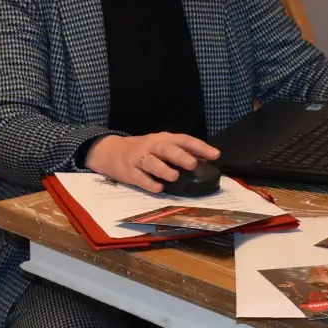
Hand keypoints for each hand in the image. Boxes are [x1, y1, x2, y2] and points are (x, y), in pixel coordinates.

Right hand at [85, 132, 220, 193]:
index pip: (183, 140)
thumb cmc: (144, 150)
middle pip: (166, 148)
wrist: (111, 151)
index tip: (215, 155)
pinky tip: (159, 188)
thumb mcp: (162, 145)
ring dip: (163, 169)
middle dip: (179, 156)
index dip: (200, 147)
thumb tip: (205, 159)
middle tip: (192, 164)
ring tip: (175, 177)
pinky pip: (140, 178)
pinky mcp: (129, 172)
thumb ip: (182, 151)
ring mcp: (139, 159)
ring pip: (151, 162)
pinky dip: (149, 183)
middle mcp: (151, 146)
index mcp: (163, 139)